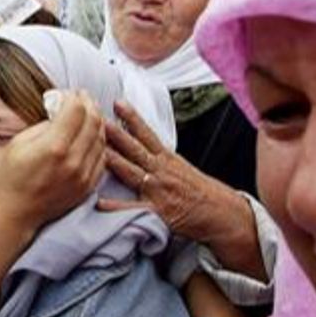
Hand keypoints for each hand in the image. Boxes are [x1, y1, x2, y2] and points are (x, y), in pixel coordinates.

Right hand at [0, 91, 106, 235]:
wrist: (16, 214)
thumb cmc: (11, 177)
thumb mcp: (19, 143)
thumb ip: (44, 124)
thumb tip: (61, 110)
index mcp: (54, 147)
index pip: (77, 110)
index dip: (76, 96)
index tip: (71, 92)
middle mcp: (73, 160)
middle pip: (93, 121)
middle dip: (89, 104)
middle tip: (82, 98)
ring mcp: (83, 175)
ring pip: (101, 138)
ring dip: (96, 121)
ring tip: (86, 114)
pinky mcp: (88, 186)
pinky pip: (102, 157)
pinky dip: (98, 142)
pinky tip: (89, 136)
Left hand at [103, 100, 265, 280]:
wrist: (220, 213)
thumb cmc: (199, 192)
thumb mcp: (180, 167)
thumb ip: (159, 157)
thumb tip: (140, 144)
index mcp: (167, 159)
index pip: (147, 133)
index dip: (132, 118)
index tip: (118, 103)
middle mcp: (161, 171)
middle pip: (135, 149)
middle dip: (116, 134)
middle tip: (98, 120)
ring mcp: (158, 190)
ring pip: (131, 172)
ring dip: (113, 160)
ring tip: (95, 149)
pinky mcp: (157, 212)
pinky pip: (133, 208)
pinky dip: (116, 206)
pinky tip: (99, 202)